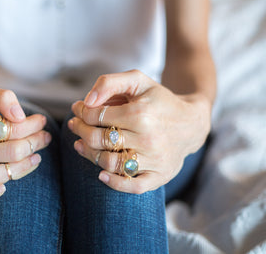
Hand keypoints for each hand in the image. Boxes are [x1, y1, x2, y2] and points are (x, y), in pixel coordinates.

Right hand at [0, 85, 51, 202]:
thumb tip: (20, 116)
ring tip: (36, 157)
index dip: (32, 125)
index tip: (41, 121)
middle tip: (44, 137)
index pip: (10, 129)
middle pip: (10, 152)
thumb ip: (2, 98)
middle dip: (33, 143)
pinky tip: (5, 187)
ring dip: (23, 167)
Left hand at [68, 70, 210, 193]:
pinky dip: (113, 183)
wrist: (191, 123)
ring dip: (88, 154)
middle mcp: (147, 138)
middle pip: (98, 140)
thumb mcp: (137, 80)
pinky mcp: (159, 176)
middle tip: (75, 125)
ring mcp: (153, 160)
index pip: (96, 116)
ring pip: (109, 163)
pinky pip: (132, 186)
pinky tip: (100, 174)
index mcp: (140, 113)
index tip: (78, 109)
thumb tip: (86, 101)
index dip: (81, 112)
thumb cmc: (158, 100)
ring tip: (80, 144)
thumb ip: (109, 83)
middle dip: (80, 131)